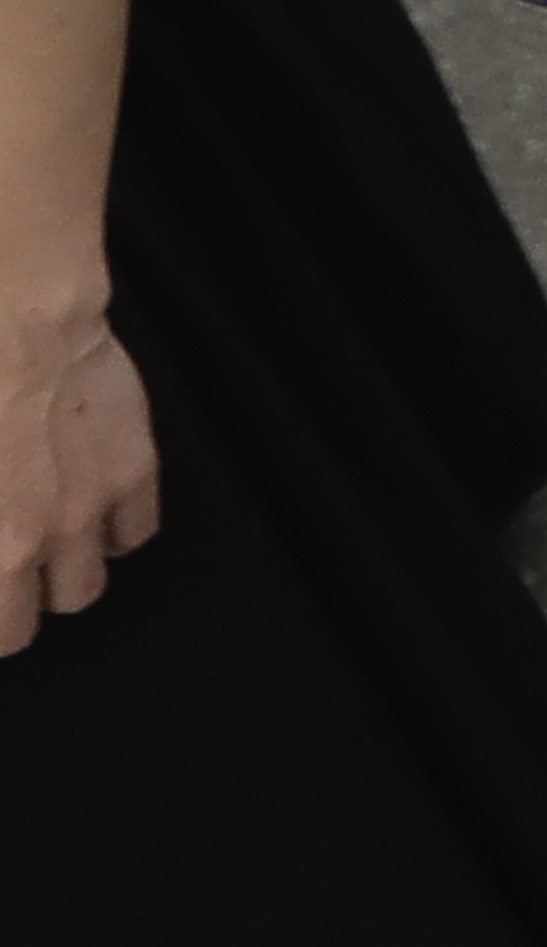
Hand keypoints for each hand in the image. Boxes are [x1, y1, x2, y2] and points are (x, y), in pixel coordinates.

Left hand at [0, 293, 156, 655]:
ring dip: (60, 574)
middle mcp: (40, 541)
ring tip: (38, 542)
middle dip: (12, 605)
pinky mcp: (134, 468)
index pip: (1, 631)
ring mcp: (93, 508)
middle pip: (34, 620)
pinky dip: (110, 531)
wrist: (12, 316)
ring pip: (86, 586)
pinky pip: (134, 532)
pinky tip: (84, 507)